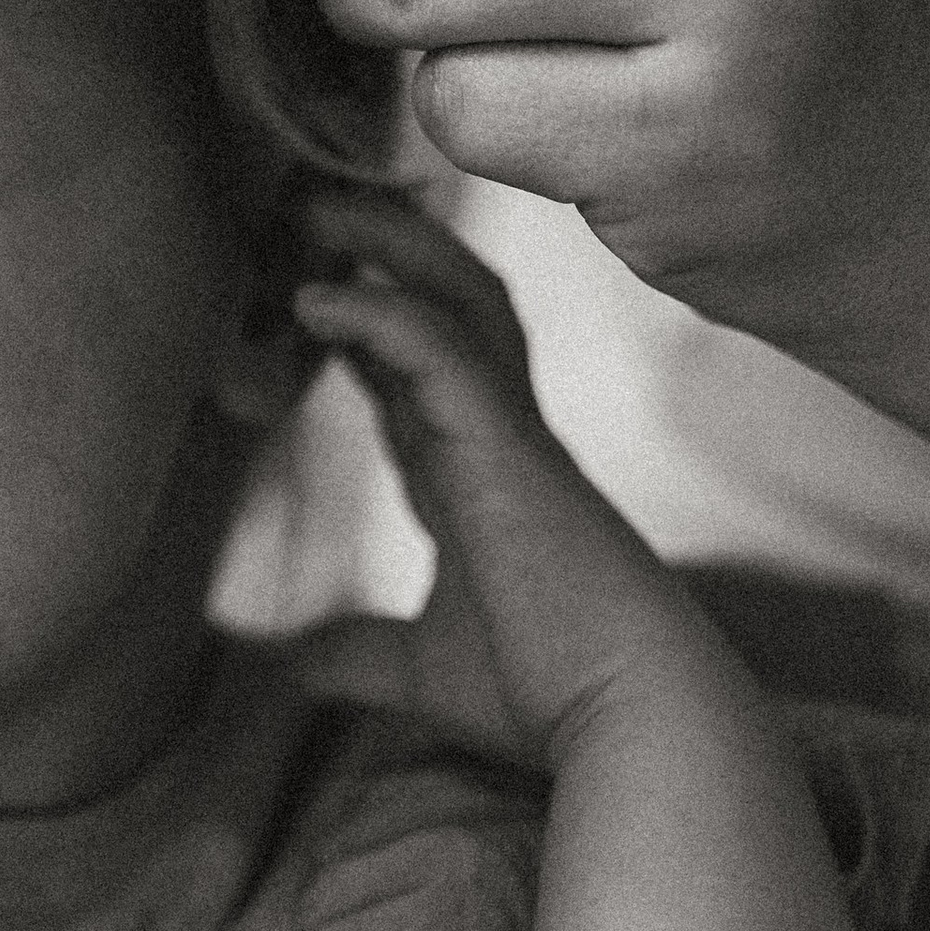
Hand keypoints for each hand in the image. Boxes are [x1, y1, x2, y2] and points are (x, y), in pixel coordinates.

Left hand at [292, 187, 705, 770]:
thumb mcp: (425, 672)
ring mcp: (512, 434)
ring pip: (460, 300)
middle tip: (310, 214)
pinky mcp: (510, 447)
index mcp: (489, 480)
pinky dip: (378, 314)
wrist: (631, 719)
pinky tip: (315, 302)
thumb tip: (298, 665)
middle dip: (387, 252)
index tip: (306, 296)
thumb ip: (364, 655)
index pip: (425, 376)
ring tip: (315, 212)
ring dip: (387, 248)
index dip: (368, 328)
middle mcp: (504, 439)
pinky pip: (442, 349)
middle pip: (453, 307)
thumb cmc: (549, 696)